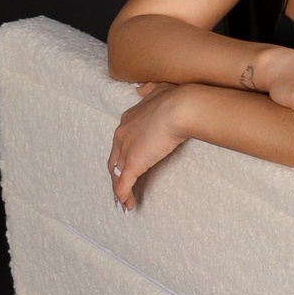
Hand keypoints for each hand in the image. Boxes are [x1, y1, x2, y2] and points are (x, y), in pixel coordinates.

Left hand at [107, 85, 195, 209]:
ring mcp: (126, 150)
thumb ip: (148, 91)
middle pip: (114, 161)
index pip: (120, 144)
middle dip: (117, 175)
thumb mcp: (157, 89)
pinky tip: (127, 205)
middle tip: (122, 188)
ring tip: (124, 202)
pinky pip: (123, 184)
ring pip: (117, 175)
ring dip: (119, 190)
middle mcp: (122, 135)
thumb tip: (140, 89)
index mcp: (127, 120)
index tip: (126, 166)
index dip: (121, 156)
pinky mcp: (133, 163)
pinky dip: (123, 196)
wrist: (178, 108)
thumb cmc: (174, 99)